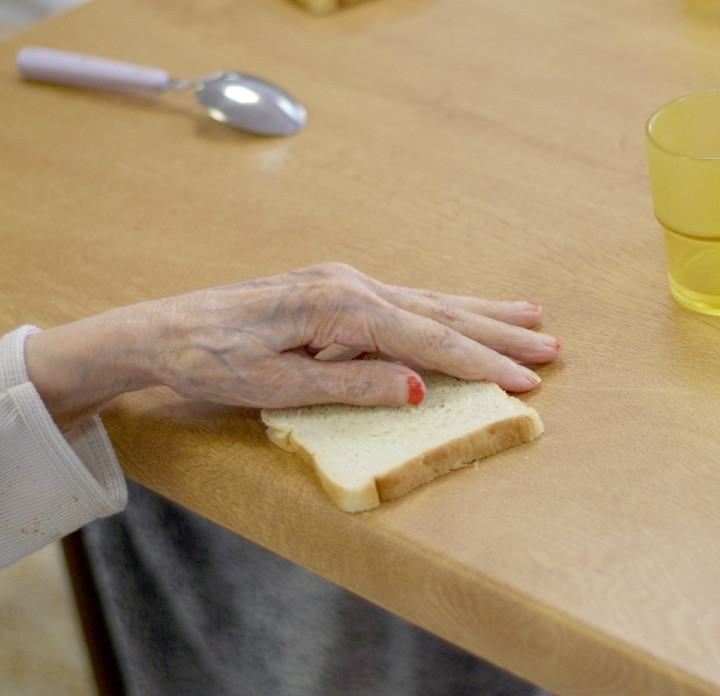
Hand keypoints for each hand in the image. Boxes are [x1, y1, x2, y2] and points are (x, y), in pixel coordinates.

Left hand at [25, 263, 560, 430]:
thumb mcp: (278, 384)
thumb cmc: (213, 360)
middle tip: (554, 346)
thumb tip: (417, 390)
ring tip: (529, 316)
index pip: (428, 340)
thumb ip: (350, 383)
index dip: (480, 364)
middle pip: (440, 311)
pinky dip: (442, 305)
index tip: (527, 381)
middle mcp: (350, 286)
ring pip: (428, 298)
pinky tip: (459, 307)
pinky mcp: (333, 290)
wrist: (165, 330)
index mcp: (341, 308)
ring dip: (480, 312)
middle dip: (499, 332)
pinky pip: (404, 298)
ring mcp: (342, 283)